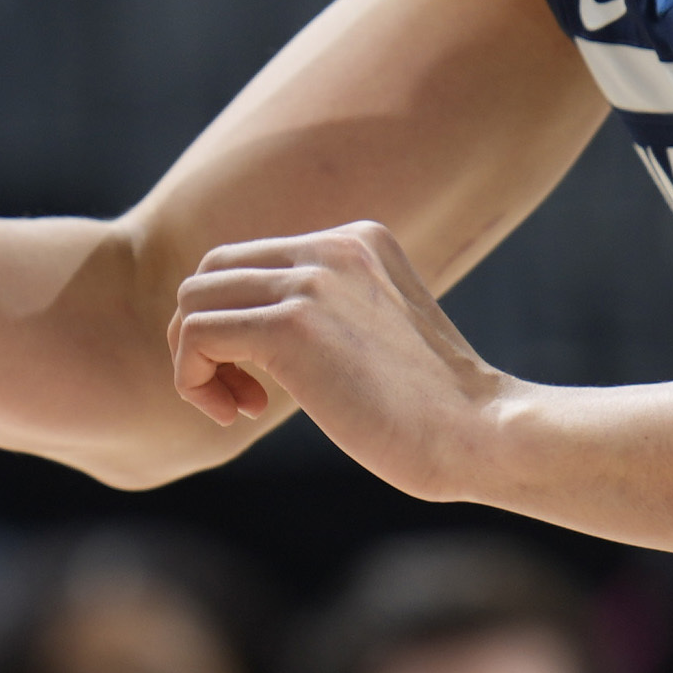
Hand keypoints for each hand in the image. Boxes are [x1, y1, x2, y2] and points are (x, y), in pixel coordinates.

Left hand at [169, 219, 513, 494]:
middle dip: (203, 337)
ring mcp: (312, 279)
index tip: (263, 382)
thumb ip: (325, 310)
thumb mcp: (376, 330)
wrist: (481, 434)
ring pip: (192, 301)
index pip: (249, 262)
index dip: (236, 322)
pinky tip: (235, 413)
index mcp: (357, 239)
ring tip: (237, 405)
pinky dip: (193, 379)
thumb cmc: (432, 407)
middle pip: (211, 274)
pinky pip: (194, 335)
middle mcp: (332, 245)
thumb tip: (244, 327)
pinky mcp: (291, 325)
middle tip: (240, 394)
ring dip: (194, 362)